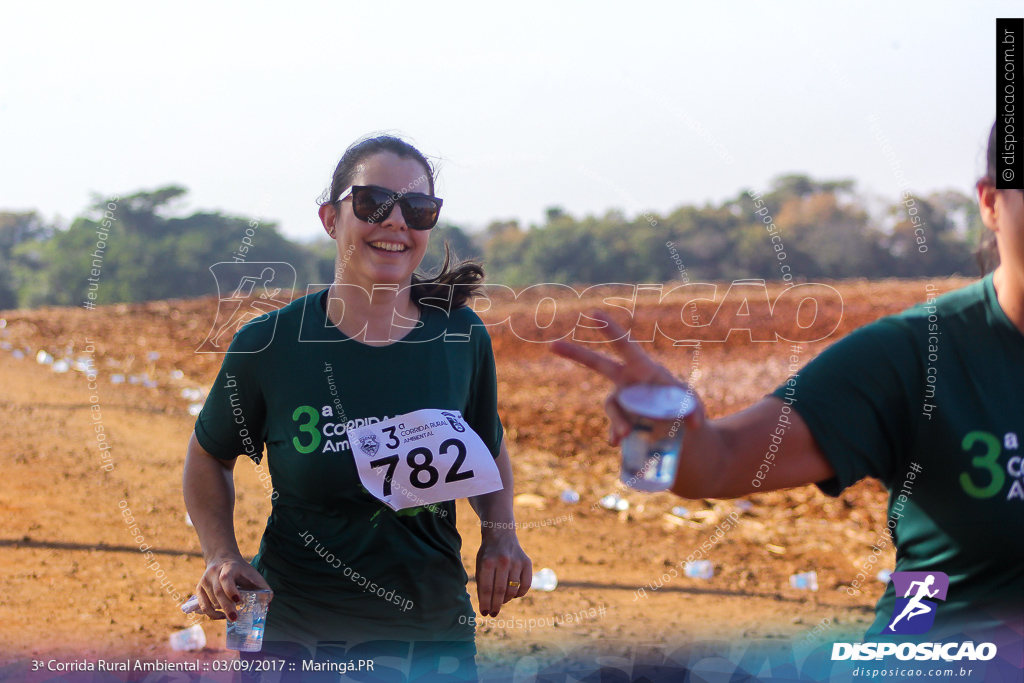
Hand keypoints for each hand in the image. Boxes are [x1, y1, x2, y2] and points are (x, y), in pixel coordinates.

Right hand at [195, 554, 271, 620]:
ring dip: (221, 610)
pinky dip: (211, 613)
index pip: (226, 578)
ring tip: (232, 615)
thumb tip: (268, 606)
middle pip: (218, 592)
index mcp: (229, 567)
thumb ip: (263, 587)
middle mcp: (214, 572)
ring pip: (211, 600)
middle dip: (227, 607)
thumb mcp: (253, 574)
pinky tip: (221, 616)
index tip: (238, 600)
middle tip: (235, 618)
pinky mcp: (199, 587)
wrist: (222, 558)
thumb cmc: (241, 570)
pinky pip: (202, 605)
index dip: (231, 590)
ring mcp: (205, 580)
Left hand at [475, 529, 530, 616]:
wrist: (501, 534)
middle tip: (493, 614)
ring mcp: (516, 562)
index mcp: (488, 562)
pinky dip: (519, 594)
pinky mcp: (527, 563)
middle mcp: (503, 561)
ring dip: (506, 600)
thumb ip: (482, 584)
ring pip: (513, 590)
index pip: (487, 589)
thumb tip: (486, 606)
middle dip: (496, 606)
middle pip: (500, 592)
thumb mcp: (480, 565)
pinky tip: (513, 594)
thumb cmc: (488, 554)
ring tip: (501, 601)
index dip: (486, 603)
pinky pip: (525, 586)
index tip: (484, 613)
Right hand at [550, 310, 705, 444]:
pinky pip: (614, 426)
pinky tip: (617, 443)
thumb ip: (695, 407)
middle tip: (552, 344)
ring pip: (611, 406)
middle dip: (575, 354)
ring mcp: (621, 401)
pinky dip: (615, 434)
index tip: (593, 313)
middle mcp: (626, 381)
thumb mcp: (693, 403)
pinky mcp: (621, 420)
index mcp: (642, 367)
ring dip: (617, 418)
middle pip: (597, 365)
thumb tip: (693, 423)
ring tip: (626, 434)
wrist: (678, 430)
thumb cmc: (684, 405)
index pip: (623, 345)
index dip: (609, 329)